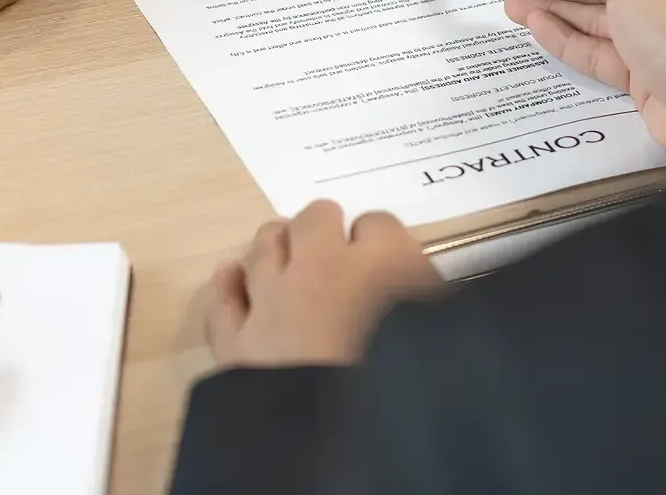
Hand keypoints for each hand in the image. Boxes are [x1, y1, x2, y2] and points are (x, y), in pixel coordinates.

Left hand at [204, 200, 442, 368]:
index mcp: (387, 266)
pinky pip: (225, 298)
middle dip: (322, 226)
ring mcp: (273, 301)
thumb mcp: (440, 340)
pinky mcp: (238, 341)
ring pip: (265, 247)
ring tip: (283, 247)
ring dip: (275, 244)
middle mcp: (324, 268)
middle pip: (315, 219)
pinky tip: (230, 275)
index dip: (378, 237)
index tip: (384, 254)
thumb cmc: (406, 391)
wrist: (343, 445)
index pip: (379, 224)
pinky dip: (228, 284)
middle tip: (332, 243)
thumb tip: (415, 298)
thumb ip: (423, 307)